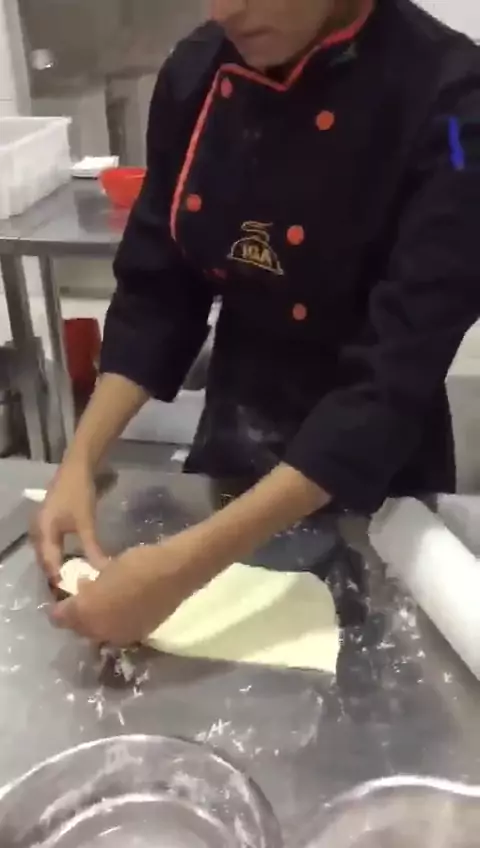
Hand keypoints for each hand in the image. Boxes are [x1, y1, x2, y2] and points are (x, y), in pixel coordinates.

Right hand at [32, 460, 102, 581]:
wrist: (77, 467)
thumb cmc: (80, 494)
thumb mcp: (86, 523)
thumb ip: (92, 548)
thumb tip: (102, 571)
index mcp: (43, 532)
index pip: (49, 564)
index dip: (59, 580)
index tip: (73, 595)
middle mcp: (37, 531)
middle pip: (44, 561)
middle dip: (57, 576)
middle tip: (74, 592)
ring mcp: (40, 526)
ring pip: (47, 553)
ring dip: (58, 566)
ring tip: (74, 580)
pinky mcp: (48, 522)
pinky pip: (50, 545)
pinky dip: (59, 555)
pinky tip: (72, 562)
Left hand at [50, 536, 204, 645]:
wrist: (175, 574)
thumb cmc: (137, 564)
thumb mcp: (106, 569)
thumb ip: (89, 586)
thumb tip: (83, 590)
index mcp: (86, 612)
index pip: (59, 617)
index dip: (61, 607)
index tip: (67, 595)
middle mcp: (100, 631)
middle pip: (79, 629)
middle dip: (80, 616)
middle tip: (87, 597)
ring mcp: (121, 636)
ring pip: (100, 633)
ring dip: (99, 621)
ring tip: (108, 601)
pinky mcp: (139, 637)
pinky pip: (119, 632)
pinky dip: (117, 622)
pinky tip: (126, 607)